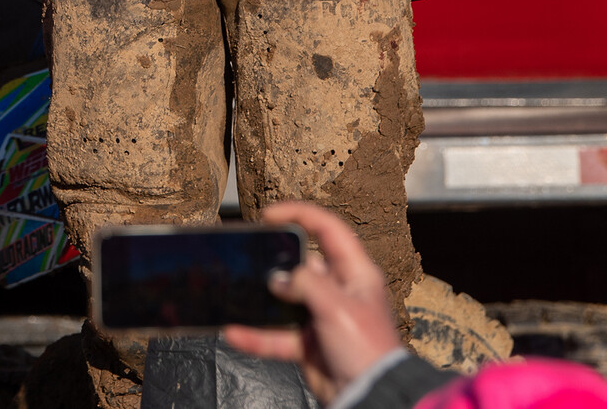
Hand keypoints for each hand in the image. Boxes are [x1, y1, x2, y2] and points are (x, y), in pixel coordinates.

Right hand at [222, 202, 402, 406]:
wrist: (372, 397)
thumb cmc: (366, 348)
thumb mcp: (337, 306)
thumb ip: (304, 284)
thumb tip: (278, 279)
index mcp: (355, 274)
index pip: (329, 230)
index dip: (300, 215)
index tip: (269, 216)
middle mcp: (338, 291)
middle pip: (302, 264)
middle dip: (275, 261)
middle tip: (250, 256)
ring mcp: (322, 317)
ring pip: (285, 301)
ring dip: (262, 301)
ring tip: (236, 292)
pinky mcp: (309, 343)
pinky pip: (276, 335)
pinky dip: (256, 336)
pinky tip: (234, 333)